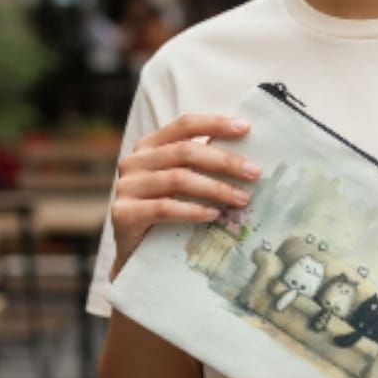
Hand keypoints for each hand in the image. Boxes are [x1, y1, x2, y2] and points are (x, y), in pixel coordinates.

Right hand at [110, 114, 260, 276]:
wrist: (135, 254)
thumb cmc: (166, 215)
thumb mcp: (181, 184)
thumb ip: (200, 167)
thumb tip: (247, 161)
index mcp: (149, 146)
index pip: (184, 125)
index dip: (215, 124)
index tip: (245, 128)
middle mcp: (134, 161)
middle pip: (185, 152)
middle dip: (224, 161)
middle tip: (254, 173)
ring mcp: (126, 186)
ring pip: (178, 179)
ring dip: (215, 189)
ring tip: (241, 199)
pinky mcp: (124, 213)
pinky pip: (164, 208)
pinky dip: (193, 210)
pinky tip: (214, 215)